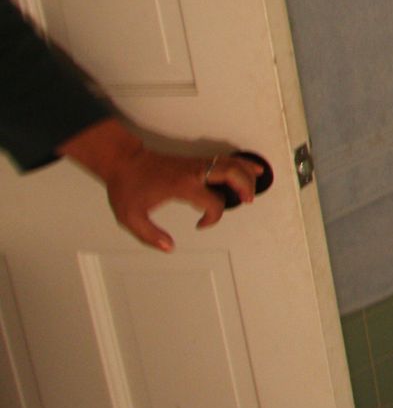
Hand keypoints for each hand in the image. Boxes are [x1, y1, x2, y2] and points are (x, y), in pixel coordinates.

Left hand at [57, 118, 260, 251]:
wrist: (123, 161)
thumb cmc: (127, 186)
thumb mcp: (130, 217)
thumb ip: (149, 236)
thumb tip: (169, 247)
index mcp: (183, 186)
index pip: (213, 202)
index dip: (212, 218)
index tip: (200, 225)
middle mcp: (194, 172)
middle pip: (233, 173)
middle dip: (245, 187)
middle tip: (247, 201)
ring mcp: (197, 164)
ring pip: (233, 163)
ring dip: (247, 175)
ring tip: (254, 188)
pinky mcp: (196, 161)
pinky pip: (226, 160)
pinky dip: (242, 164)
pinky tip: (252, 169)